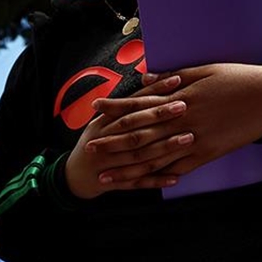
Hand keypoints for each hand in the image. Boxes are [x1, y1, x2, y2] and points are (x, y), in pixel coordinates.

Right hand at [65, 75, 193, 197]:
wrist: (74, 176)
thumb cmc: (94, 144)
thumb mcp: (101, 123)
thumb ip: (122, 107)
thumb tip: (149, 79)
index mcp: (101, 123)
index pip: (130, 104)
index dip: (152, 91)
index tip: (176, 81)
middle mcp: (102, 141)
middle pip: (133, 126)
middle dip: (158, 116)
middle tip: (184, 106)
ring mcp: (107, 163)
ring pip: (137, 154)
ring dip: (163, 147)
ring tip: (188, 139)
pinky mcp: (112, 182)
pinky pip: (136, 182)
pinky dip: (155, 181)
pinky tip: (175, 178)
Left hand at [90, 63, 261, 179]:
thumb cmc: (238, 79)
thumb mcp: (205, 70)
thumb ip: (172, 77)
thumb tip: (144, 77)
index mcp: (179, 98)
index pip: (139, 104)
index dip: (115, 107)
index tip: (94, 108)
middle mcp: (182, 121)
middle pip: (139, 135)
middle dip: (112, 143)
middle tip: (89, 150)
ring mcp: (193, 140)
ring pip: (154, 158)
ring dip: (127, 169)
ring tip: (105, 177)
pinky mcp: (206, 154)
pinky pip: (177, 169)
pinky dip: (158, 178)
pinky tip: (140, 185)